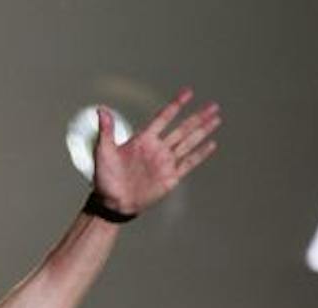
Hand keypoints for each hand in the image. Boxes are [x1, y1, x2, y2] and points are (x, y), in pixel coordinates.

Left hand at [91, 88, 220, 216]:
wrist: (111, 203)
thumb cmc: (105, 178)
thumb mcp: (104, 152)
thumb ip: (106, 131)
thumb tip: (101, 110)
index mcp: (143, 140)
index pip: (164, 117)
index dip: (176, 105)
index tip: (189, 92)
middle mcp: (157, 149)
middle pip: (182, 128)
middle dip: (198, 117)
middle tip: (213, 105)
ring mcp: (165, 162)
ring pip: (189, 142)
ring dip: (203, 130)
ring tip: (216, 118)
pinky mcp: (170, 177)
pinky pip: (188, 163)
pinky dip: (200, 154)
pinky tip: (211, 144)